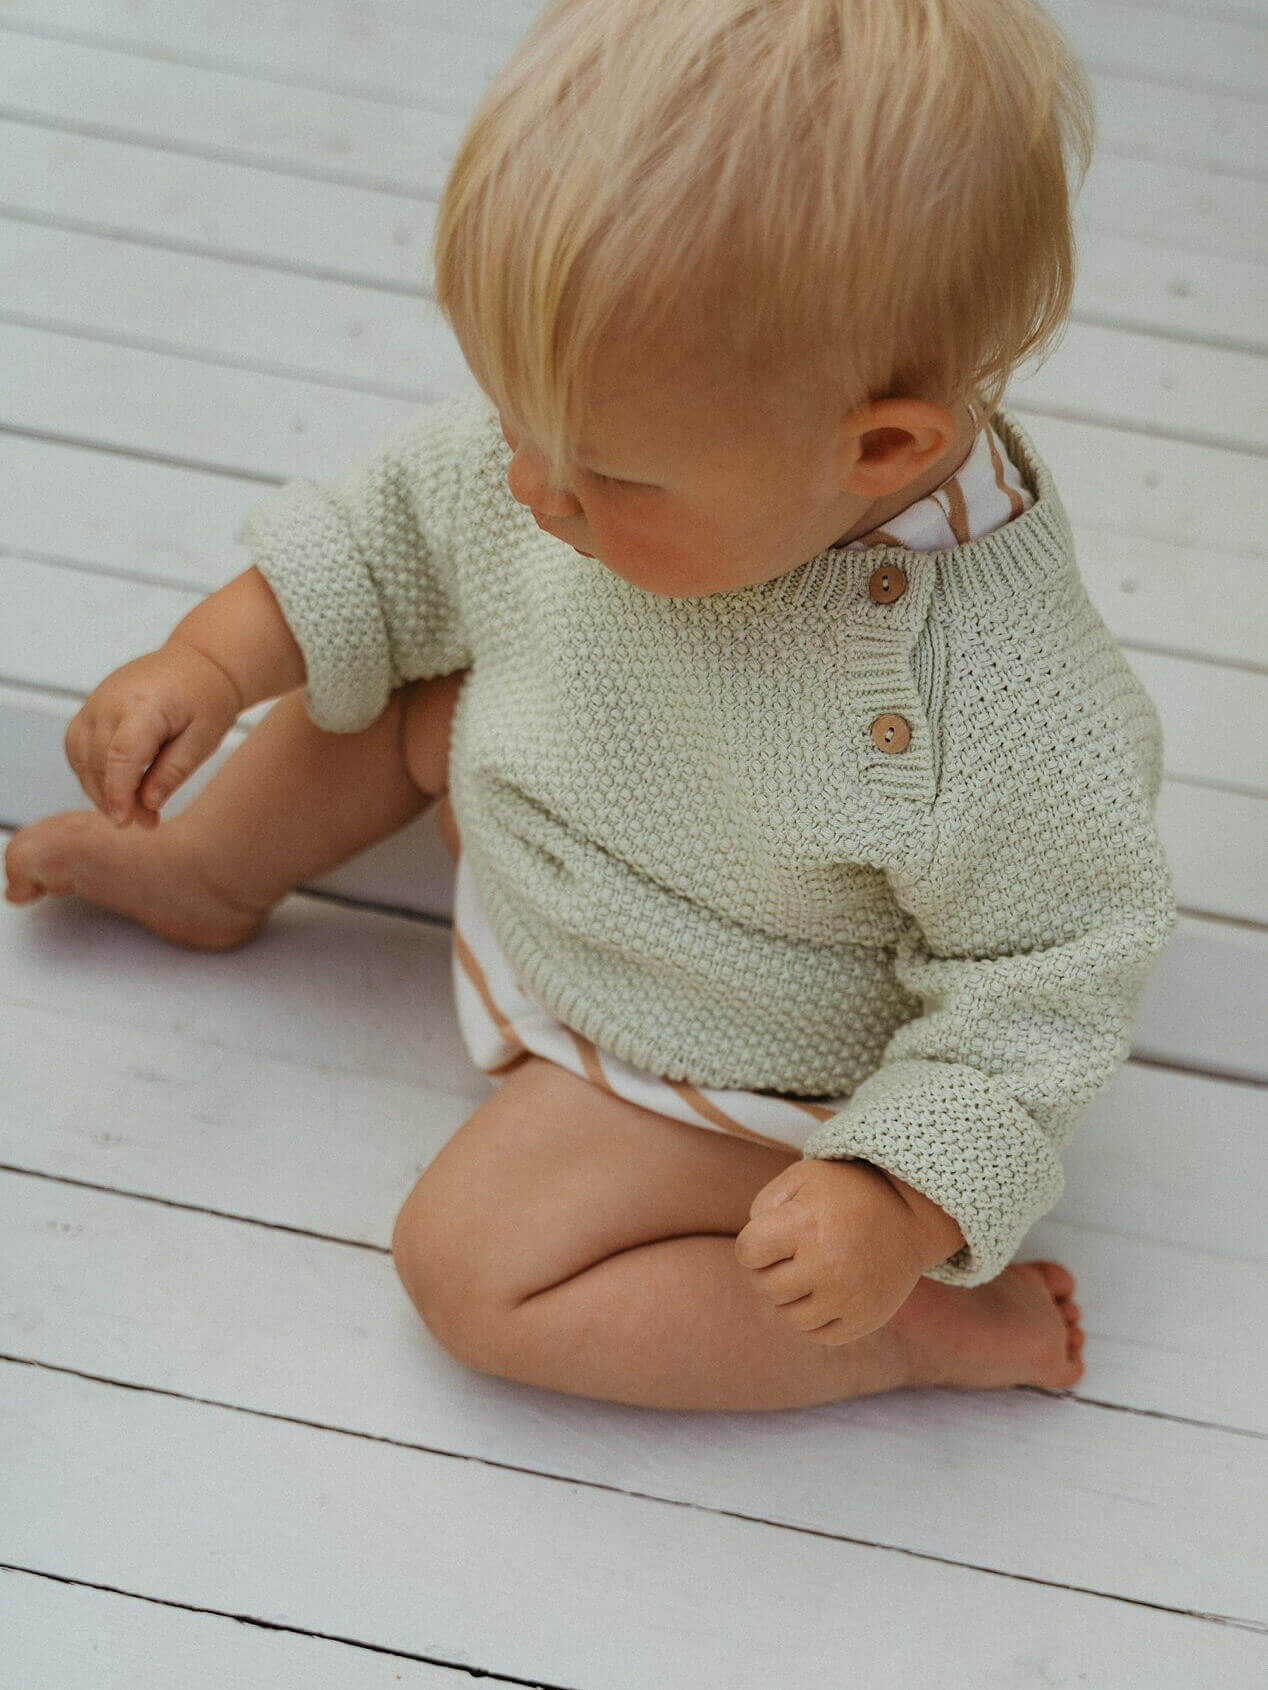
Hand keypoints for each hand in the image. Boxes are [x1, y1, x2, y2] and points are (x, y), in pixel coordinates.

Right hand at [64, 640, 241, 830]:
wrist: (197, 663)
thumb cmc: (206, 699)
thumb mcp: (204, 738)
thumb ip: (174, 770)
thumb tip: (147, 804)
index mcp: (145, 704)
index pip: (121, 755)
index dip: (119, 793)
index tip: (126, 822)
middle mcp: (110, 701)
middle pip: (99, 761)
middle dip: (117, 800)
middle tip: (149, 823)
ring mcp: (95, 702)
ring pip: (82, 758)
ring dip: (100, 791)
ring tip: (133, 811)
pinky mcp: (89, 708)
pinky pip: (77, 747)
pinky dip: (90, 773)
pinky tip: (114, 789)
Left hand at [734, 1159, 934, 1346]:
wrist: (909, 1212)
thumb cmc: (846, 1192)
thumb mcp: (803, 1177)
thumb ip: (763, 1205)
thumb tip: (749, 1250)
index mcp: (805, 1225)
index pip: (747, 1253)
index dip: (752, 1245)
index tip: (770, 1237)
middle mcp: (826, 1265)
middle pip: (765, 1287)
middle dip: (768, 1271)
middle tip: (789, 1256)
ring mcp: (847, 1296)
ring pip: (790, 1317)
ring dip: (791, 1297)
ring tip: (809, 1273)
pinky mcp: (865, 1319)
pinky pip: (819, 1335)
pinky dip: (815, 1318)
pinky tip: (826, 1293)